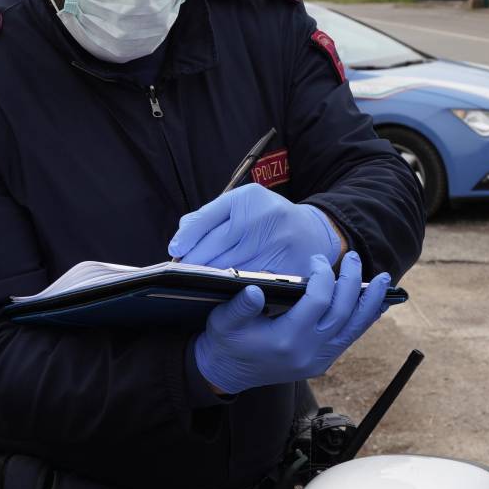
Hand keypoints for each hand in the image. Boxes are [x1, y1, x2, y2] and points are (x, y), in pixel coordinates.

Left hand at [169, 183, 342, 274]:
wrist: (313, 232)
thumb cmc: (267, 219)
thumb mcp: (241, 205)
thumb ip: (208, 217)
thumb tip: (180, 239)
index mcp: (247, 198)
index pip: (205, 220)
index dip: (186, 239)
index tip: (175, 253)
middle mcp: (261, 217)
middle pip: (214, 248)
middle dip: (194, 263)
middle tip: (180, 274)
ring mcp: (275, 243)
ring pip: (229, 268)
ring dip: (209, 279)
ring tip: (197, 283)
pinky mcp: (286, 267)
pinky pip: (250, 283)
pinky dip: (233, 289)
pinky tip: (222, 291)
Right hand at [193, 252, 389, 394]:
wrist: (227, 372)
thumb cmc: (226, 341)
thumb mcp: (224, 322)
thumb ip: (241, 307)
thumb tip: (255, 290)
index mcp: (285, 340)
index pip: (317, 302)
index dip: (322, 276)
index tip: (316, 259)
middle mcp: (308, 352)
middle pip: (343, 312)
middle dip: (352, 281)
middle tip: (353, 258)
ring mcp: (318, 360)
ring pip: (354, 328)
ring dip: (371, 302)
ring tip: (385, 280)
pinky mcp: (322, 361)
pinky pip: (350, 338)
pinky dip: (365, 319)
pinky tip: (377, 304)